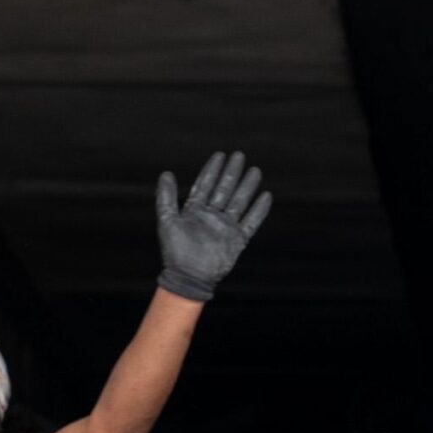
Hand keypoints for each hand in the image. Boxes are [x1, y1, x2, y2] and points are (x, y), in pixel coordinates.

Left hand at [155, 150, 271, 301]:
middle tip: (240, 155)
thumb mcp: (167, 221)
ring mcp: (226, 227)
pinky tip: (266, 196)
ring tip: (255, 171)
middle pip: (225, 189)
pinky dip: (259, 210)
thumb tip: (166, 174)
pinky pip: (251, 222)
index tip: (220, 155)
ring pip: (239, 202)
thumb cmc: (176, 252)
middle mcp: (212, 216)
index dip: (212, 170)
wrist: (190, 277)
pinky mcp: (237, 240)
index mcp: (195, 211)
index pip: (206, 185)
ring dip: (247, 186)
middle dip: (232, 173)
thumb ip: (166, 197)